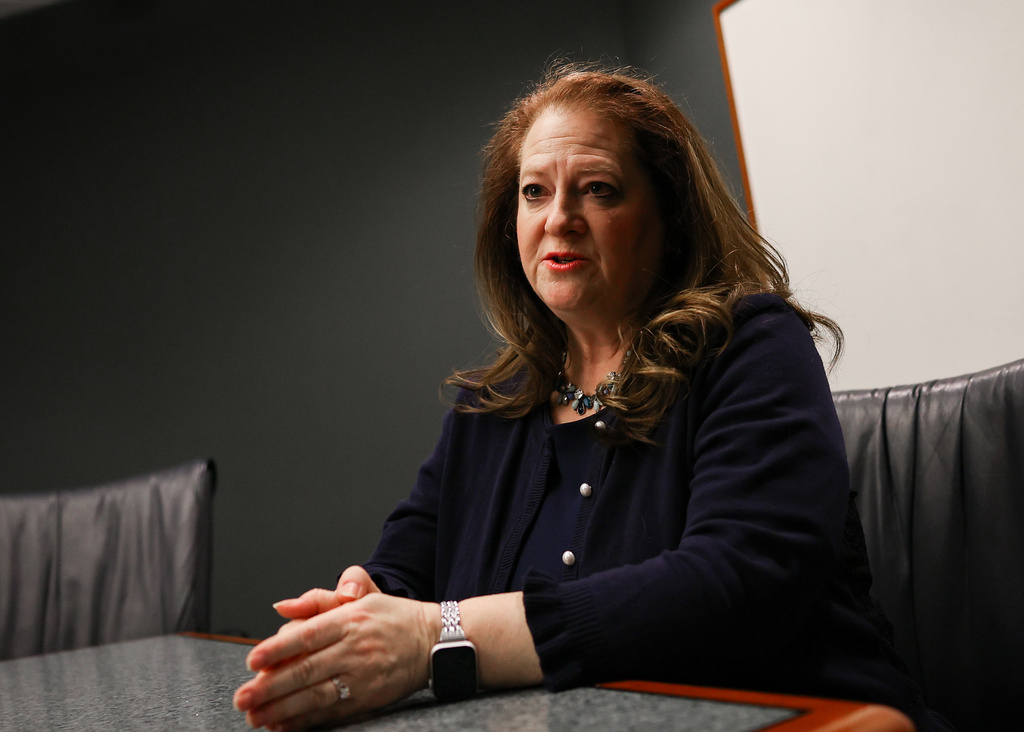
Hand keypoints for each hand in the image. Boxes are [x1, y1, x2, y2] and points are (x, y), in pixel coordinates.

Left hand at [233, 571, 439, 730]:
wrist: (434, 641)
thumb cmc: (392, 617)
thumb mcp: (362, 595)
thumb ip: (319, 599)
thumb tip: (282, 608)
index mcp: (350, 618)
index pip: (307, 634)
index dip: (278, 648)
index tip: (252, 660)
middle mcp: (355, 647)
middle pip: (306, 669)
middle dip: (270, 687)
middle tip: (243, 697)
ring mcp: (362, 676)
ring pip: (315, 695)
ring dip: (281, 709)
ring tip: (255, 716)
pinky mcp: (368, 698)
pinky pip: (330, 712)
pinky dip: (305, 721)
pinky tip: (283, 725)